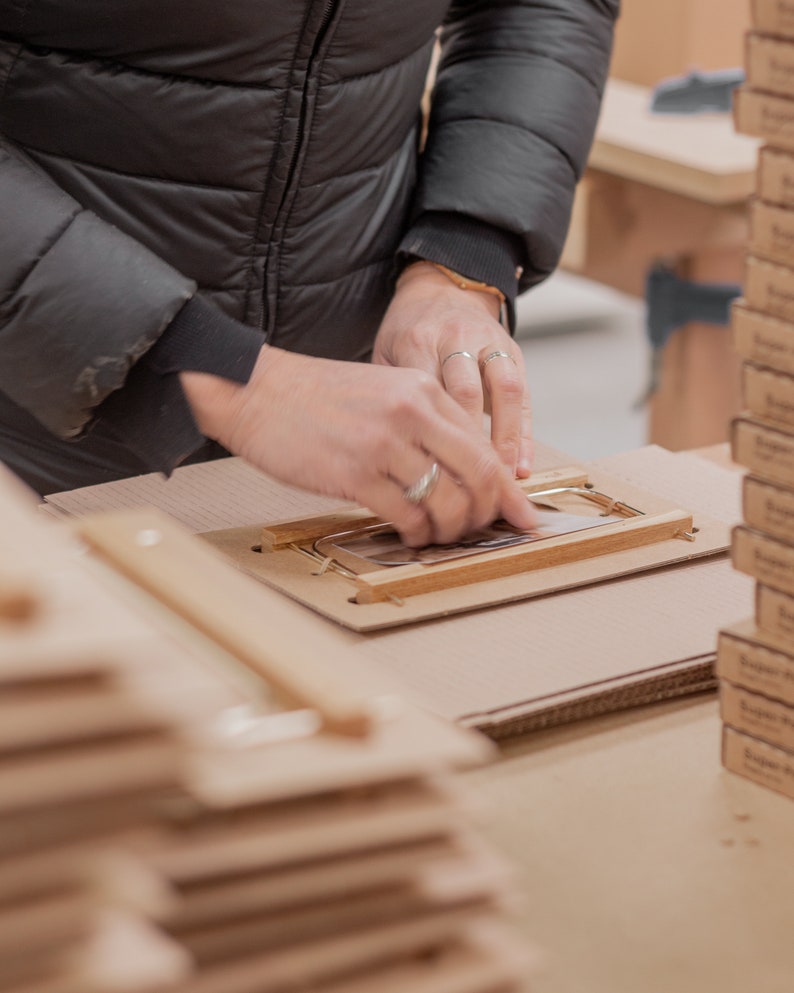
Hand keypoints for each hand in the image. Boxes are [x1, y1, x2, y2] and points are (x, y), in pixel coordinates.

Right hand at [180, 346, 534, 547]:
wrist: (254, 390)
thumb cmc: (315, 397)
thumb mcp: (382, 391)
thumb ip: (424, 422)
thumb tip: (460, 470)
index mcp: (423, 390)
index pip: (485, 447)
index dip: (508, 490)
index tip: (523, 517)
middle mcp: (412, 413)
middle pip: (479, 476)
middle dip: (486, 515)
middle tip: (476, 532)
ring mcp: (384, 444)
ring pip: (447, 502)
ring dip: (451, 531)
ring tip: (438, 536)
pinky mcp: (354, 474)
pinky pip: (407, 516)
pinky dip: (417, 534)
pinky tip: (410, 535)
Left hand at [372, 261, 532, 477]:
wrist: (442, 289)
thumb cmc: (407, 332)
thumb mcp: (386, 353)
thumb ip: (392, 394)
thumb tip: (393, 454)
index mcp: (419, 340)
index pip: (428, 392)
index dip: (433, 435)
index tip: (430, 475)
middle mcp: (458, 338)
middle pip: (469, 392)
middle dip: (471, 442)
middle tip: (467, 485)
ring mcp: (490, 343)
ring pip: (505, 391)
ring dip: (506, 440)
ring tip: (502, 480)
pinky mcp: (513, 351)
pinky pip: (524, 395)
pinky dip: (524, 434)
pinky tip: (522, 466)